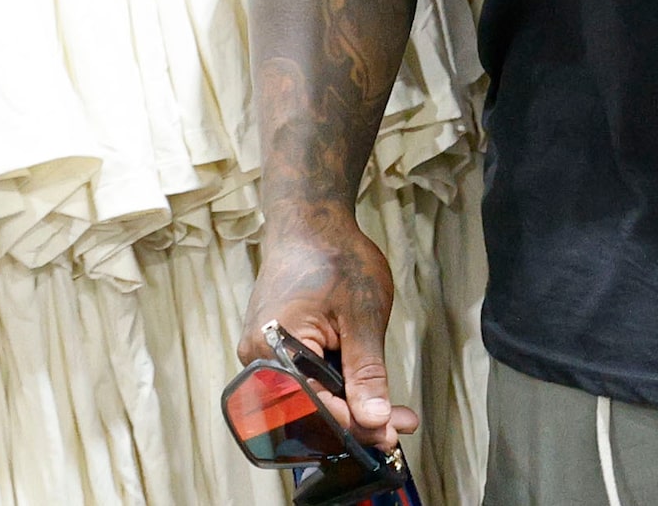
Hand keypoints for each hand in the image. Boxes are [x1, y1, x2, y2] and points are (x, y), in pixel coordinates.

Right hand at [237, 208, 416, 448]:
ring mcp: (264, 355)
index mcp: (273, 352)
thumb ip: (366, 372)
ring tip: (392, 415)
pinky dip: (337, 387)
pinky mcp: (276, 348)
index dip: (353, 425)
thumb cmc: (336, 259)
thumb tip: (375, 420)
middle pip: (309, 407)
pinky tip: (366, 393)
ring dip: (349, 405)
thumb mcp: (362, 316)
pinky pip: (305, 378)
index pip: (314, 407)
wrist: (311, 222)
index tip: (390, 434)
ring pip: (309, 395)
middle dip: (355, 421)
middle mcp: (259, 360)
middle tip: (398, 427)